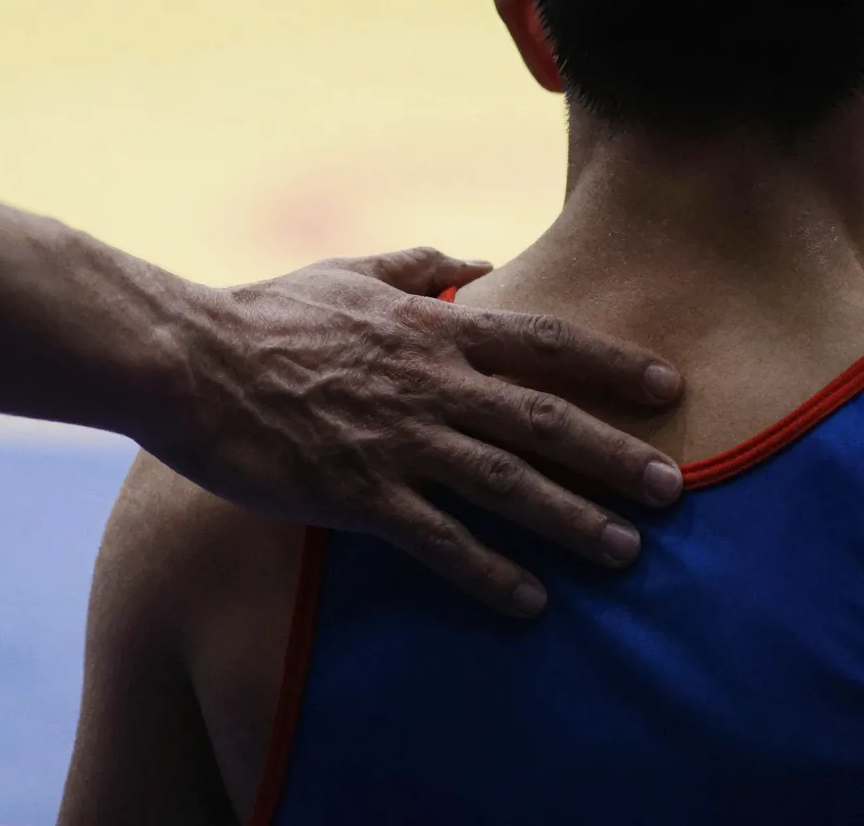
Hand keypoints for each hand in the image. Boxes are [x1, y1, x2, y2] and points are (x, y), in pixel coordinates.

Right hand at [142, 247, 684, 617]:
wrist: (187, 360)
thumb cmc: (264, 314)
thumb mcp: (349, 272)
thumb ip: (418, 266)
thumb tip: (475, 260)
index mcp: (434, 328)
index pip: (544, 342)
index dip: (611, 365)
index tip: (668, 387)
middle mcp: (430, 383)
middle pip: (545, 419)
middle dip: (615, 455)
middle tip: (676, 488)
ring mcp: (397, 441)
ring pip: (507, 483)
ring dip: (574, 519)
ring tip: (628, 551)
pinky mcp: (357, 495)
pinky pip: (439, 541)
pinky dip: (489, 573)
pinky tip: (531, 603)